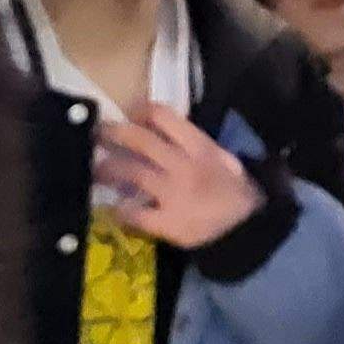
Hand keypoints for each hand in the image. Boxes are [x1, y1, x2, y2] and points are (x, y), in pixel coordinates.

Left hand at [96, 106, 263, 248]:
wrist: (248, 232)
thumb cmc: (237, 194)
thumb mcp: (225, 160)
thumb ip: (196, 144)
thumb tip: (165, 130)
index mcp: (199, 147)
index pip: (163, 117)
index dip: (140, 111)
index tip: (128, 113)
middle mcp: (183, 165)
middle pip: (140, 141)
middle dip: (113, 133)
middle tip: (96, 133)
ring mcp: (173, 194)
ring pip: (131, 173)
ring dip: (107, 168)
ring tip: (95, 169)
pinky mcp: (168, 223)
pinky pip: (136, 213)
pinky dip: (120, 210)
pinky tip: (111, 208)